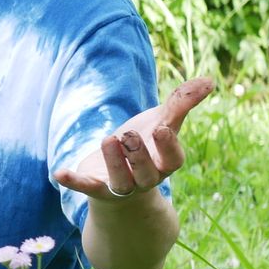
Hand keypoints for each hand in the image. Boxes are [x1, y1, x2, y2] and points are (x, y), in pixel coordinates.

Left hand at [54, 77, 213, 202]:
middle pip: (146, 172)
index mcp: (165, 163)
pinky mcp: (96, 188)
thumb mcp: (161, 122)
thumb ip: (182, 103)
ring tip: (107, 139)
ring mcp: (121, 186)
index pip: (174, 159)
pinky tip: (59, 172)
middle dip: (138, 154)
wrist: (118, 177)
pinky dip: (73, 181)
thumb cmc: (146, 146)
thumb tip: (209, 80)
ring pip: (120, 180)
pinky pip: (85, 187)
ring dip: (114, 162)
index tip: (163, 128)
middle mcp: (146, 179)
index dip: (169, 146)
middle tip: (127, 134)